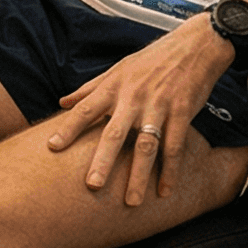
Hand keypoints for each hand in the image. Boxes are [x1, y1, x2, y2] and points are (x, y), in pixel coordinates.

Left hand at [42, 17, 232, 206]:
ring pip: (146, 145)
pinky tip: (165, 191)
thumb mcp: (118, 69)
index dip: (68, 128)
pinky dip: (170, 171)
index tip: (51, 147)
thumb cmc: (153, 59)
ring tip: (131, 202)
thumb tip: (62, 102)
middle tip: (92, 186)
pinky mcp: (182, 112)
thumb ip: (90, 88)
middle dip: (102, 160)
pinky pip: (174, 146)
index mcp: (114, 87)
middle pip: (114, 133)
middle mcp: (133, 98)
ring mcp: (158, 106)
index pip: (85, 109)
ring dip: (138, 175)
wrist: (196, 45)